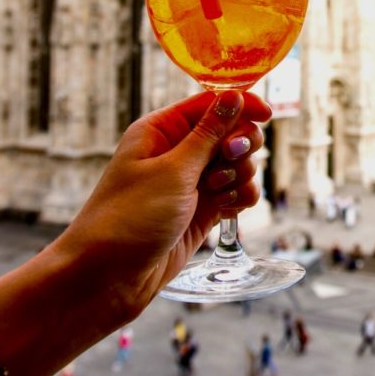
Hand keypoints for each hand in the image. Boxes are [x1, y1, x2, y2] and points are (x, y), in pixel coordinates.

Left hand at [57, 90, 270, 319]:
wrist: (107, 279)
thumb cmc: (129, 218)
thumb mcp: (173, 170)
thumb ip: (209, 133)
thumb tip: (234, 96)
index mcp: (161, 130)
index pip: (210, 104)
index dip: (241, 106)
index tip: (267, 115)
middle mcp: (177, 152)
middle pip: (230, 132)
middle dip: (239, 146)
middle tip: (228, 160)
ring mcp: (191, 182)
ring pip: (237, 164)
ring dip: (239, 175)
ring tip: (216, 193)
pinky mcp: (202, 210)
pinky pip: (236, 192)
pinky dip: (239, 198)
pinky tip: (226, 210)